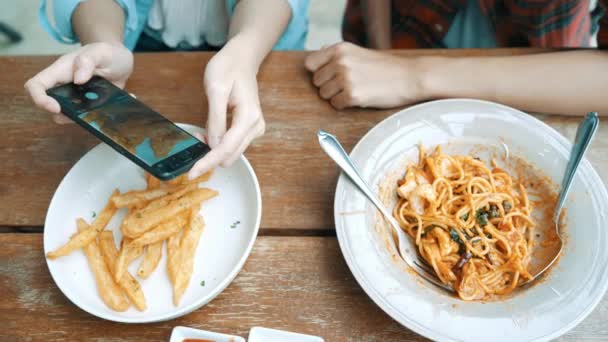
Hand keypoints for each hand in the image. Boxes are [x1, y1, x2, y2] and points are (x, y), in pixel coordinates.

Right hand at [24, 42, 132, 123]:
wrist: (121, 62)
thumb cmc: (107, 54)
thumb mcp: (102, 53)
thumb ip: (88, 60)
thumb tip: (78, 79)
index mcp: (60, 71)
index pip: (36, 85)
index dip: (40, 98)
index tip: (56, 108)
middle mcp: (64, 85)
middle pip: (48, 103)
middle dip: (60, 113)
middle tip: (80, 115)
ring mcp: (74, 97)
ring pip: (64, 114)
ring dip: (76, 118)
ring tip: (95, 113)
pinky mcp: (86, 105)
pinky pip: (81, 117)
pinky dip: (89, 119)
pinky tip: (102, 114)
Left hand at [188, 38, 264, 178]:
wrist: (242, 59)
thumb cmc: (228, 68)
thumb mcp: (215, 90)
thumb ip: (215, 120)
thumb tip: (213, 146)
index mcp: (248, 117)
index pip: (226, 148)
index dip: (208, 162)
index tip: (191, 173)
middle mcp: (256, 127)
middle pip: (231, 155)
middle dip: (210, 155)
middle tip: (193, 138)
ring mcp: (255, 129)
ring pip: (232, 153)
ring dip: (214, 150)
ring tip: (200, 133)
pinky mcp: (250, 130)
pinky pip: (233, 145)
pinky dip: (218, 145)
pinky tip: (209, 133)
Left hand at [305, 42, 425, 108]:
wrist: (410, 77)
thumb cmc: (385, 67)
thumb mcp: (359, 52)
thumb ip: (337, 54)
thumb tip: (316, 54)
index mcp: (340, 49)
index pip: (310, 64)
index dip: (318, 72)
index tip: (329, 77)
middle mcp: (340, 62)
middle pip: (316, 82)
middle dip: (329, 86)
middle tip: (347, 85)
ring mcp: (346, 79)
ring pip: (324, 95)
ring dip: (336, 96)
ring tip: (355, 91)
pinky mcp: (352, 96)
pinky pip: (335, 105)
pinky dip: (344, 105)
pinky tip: (359, 98)